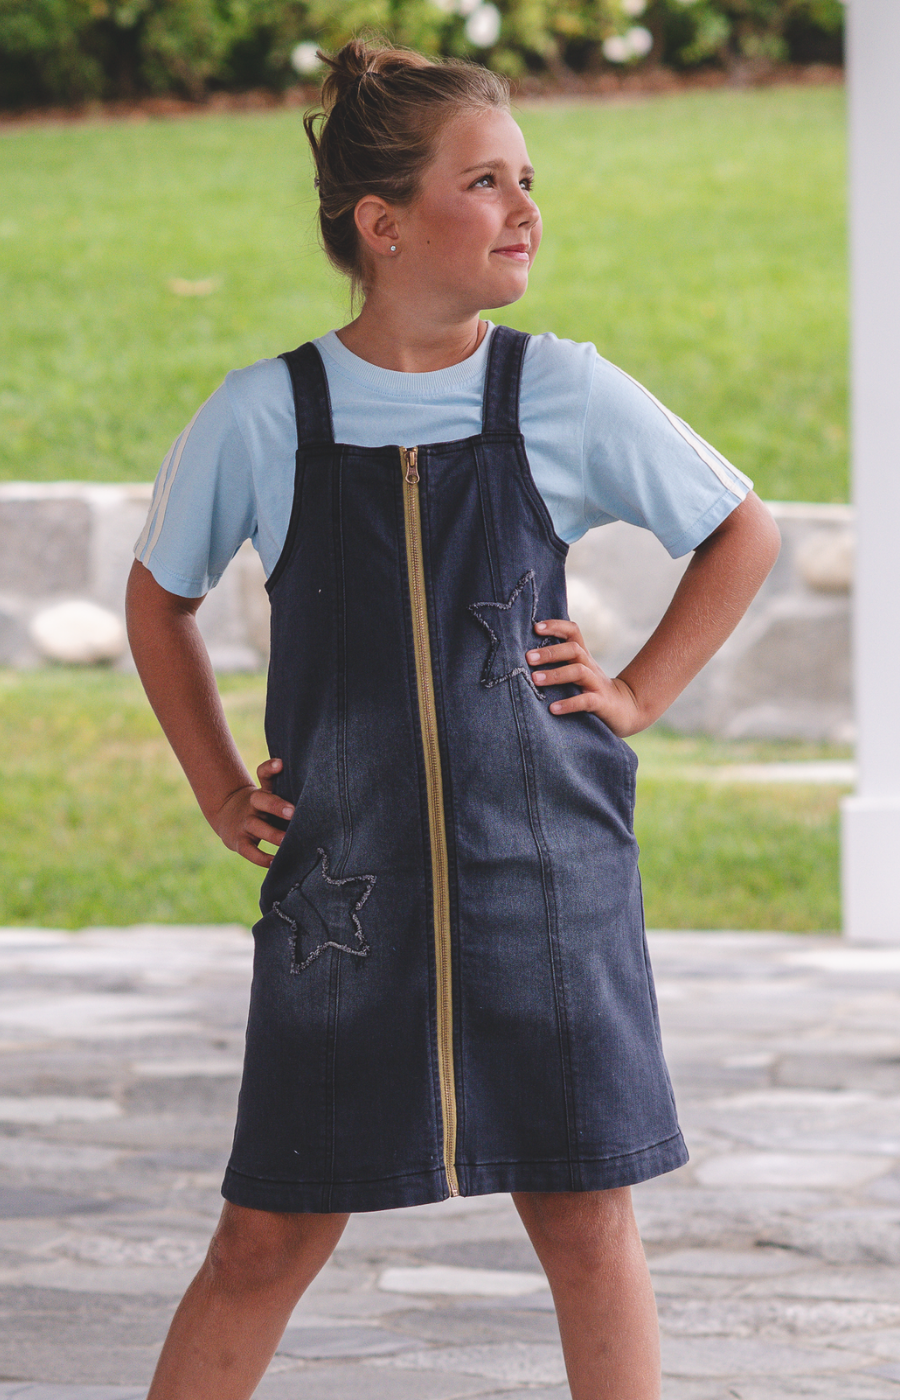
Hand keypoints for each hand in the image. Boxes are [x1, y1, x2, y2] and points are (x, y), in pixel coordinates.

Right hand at [211, 757, 294, 867]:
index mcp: (262, 791)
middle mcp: (253, 805)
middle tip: (293, 812)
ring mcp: (245, 824)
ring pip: (257, 827)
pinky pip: (250, 852)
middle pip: (261, 800)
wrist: (227, 815)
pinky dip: (262, 858)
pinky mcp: (240, 842)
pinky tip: (276, 862)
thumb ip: (287, 791)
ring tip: (288, 840)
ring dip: (272, 834)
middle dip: (276, 805)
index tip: (280, 764)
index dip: (270, 768)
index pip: (263, 774)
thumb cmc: (262, 806)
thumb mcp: (269, 795)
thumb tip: (310, 785)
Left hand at [526, 618, 641, 737]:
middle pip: (573, 650)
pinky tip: (553, 709)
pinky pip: (585, 700)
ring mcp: (596, 684)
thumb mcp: (577, 673)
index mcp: (583, 657)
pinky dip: (568, 704)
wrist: (626, 709)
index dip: (556, 626)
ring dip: (555, 674)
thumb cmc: (592, 690)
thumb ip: (559, 663)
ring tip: (535, 679)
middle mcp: (589, 666)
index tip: (535, 627)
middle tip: (528, 658)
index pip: (573, 632)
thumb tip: (525, 657)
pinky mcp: (600, 703)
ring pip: (578, 672)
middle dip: (550, 652)